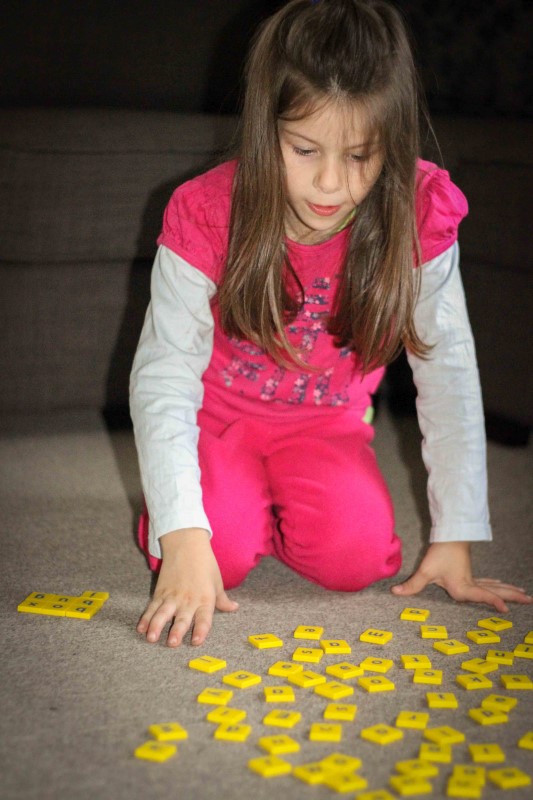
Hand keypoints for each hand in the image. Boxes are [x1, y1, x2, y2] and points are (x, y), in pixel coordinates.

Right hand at [137, 528, 237, 646]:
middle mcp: (188, 599)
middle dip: (176, 631)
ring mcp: (172, 596)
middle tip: (172, 643)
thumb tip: (234, 608)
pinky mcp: (160, 591)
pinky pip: (152, 607)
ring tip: (150, 638)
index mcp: (205, 598)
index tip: (197, 641)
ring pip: (163, 613)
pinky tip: (140, 628)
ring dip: (156, 626)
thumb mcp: (217, 580)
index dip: (201, 630)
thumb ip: (222, 599)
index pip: (204, 617)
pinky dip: (146, 617)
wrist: (186, 543)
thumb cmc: (205, 562)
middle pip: (182, 617)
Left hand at [391, 541, 532, 612]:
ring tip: (524, 596)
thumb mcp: (425, 570)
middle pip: (495, 592)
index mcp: (462, 587)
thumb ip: (413, 584)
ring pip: (495, 586)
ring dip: (509, 591)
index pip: (482, 595)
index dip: (494, 602)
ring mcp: (472, 578)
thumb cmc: (439, 553)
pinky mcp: (470, 573)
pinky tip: (502, 586)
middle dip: (512, 597)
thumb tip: (396, 592)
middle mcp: (470, 585)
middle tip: (529, 600)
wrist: (447, 535)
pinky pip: (488, 583)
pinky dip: (497, 586)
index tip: (506, 609)